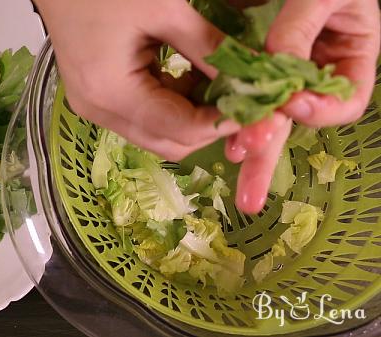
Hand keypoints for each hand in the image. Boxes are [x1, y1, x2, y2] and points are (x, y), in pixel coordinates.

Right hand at [33, 0, 239, 159]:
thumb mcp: (163, 9)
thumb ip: (208, 47)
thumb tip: (250, 77)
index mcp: (111, 92)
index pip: (179, 130)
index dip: (222, 122)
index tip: (255, 105)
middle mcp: (99, 111)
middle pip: (167, 143)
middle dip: (208, 125)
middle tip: (240, 97)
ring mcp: (96, 108)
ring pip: (157, 134)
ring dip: (192, 115)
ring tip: (218, 82)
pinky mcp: (97, 99)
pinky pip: (144, 116)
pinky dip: (173, 103)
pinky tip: (190, 76)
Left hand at [227, 0, 379, 212]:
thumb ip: (302, 30)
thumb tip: (275, 70)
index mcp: (347, 58)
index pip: (341, 103)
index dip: (318, 110)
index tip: (293, 102)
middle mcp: (313, 71)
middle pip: (293, 122)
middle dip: (269, 154)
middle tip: (249, 197)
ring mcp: (282, 70)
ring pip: (264, 111)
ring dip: (246, 139)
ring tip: (229, 166)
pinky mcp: (252, 61)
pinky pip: (240, 88)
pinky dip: (227, 105)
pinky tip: (211, 123)